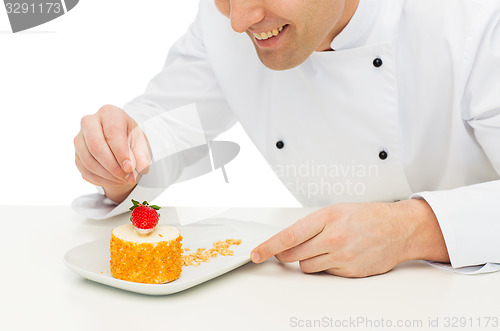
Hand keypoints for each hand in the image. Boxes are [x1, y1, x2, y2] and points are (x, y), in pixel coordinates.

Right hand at [74, 104, 150, 202]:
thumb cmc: (131, 139)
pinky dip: (101, 180)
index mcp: (109, 113)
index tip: (130, 168)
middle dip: (113, 166)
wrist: (120, 144)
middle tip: (128, 177)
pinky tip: (115, 180)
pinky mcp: (77, 154)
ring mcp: (80, 138)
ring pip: (88, 161)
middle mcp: (89, 122)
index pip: (112, 133)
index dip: (121, 153)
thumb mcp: (141, 143)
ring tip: (124, 179)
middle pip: (95, 146)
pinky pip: (85, 170)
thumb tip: (142, 167)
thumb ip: (142, 155)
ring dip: (108, 175)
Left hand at [250, 200, 448, 277]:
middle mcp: (333, 238)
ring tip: (322, 248)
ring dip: (307, 260)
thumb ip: (312, 225)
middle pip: (293, 255)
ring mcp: (342, 256)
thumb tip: (289, 240)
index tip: (256, 254)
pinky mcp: (349, 271)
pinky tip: (338, 255)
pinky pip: (325, 273)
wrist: (399, 229)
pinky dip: (325, 266)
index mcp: (327, 218)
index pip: (289, 236)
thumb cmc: (368, 216)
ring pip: (306, 267)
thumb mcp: (337, 210)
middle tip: (286, 252)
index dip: (269, 247)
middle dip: (285, 255)